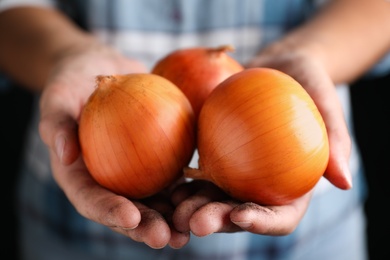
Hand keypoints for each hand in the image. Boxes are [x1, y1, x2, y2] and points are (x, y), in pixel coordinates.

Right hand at [38, 41, 188, 247]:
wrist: (102, 72)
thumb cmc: (73, 84)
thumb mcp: (58, 96)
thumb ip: (56, 122)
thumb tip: (64, 153)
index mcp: (79, 175)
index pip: (90, 199)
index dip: (108, 211)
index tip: (129, 217)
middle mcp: (108, 180)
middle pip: (125, 208)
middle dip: (145, 227)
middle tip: (165, 238)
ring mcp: (134, 173)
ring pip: (153, 200)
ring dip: (171, 217)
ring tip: (189, 229)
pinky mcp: (157, 159)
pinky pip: (172, 174)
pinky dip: (187, 187)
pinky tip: (206, 194)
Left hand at [171, 45, 351, 237]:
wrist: (277, 67)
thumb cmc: (309, 84)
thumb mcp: (326, 103)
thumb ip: (336, 141)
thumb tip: (345, 183)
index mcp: (292, 186)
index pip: (280, 216)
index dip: (261, 223)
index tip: (240, 216)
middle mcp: (261, 186)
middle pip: (239, 213)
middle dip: (218, 222)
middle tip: (196, 222)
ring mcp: (236, 173)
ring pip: (213, 197)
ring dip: (193, 207)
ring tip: (174, 208)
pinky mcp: (216, 156)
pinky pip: (198, 171)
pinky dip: (184, 180)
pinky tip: (169, 181)